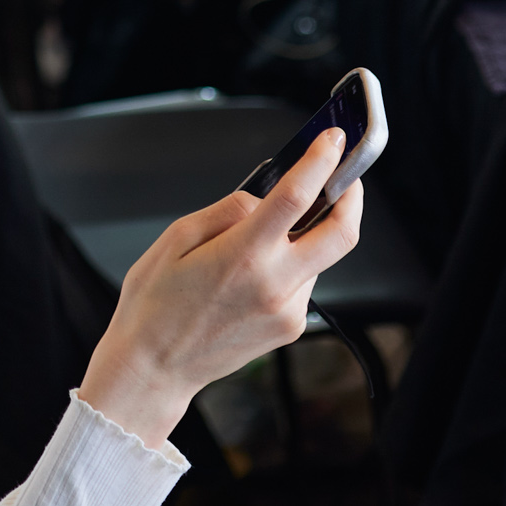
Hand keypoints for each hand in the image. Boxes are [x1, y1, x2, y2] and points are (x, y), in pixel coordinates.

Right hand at [77, 128, 364, 445]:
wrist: (154, 366)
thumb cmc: (154, 304)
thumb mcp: (174, 239)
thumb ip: (225, 211)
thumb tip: (261, 200)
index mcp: (243, 256)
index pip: (297, 197)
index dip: (320, 161)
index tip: (331, 140)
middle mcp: (274, 285)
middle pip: (341, 234)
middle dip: (352, 198)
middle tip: (345, 177)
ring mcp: (287, 311)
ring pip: (319, 257)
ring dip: (306, 236)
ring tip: (262, 239)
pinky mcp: (290, 328)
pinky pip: (304, 282)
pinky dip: (291, 264)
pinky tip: (253, 271)